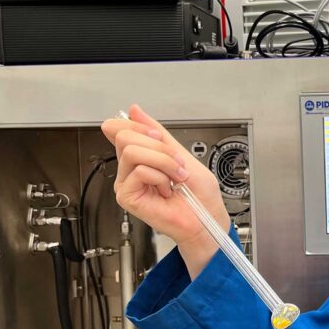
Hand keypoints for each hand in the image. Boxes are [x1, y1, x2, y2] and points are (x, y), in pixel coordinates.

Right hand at [101, 104, 230, 275]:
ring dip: (163, 161)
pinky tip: (166, 190)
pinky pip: (139, 171)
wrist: (206, 218)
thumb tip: (135, 111)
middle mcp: (130, 169)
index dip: (140, 126)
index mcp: (141, 156)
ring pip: (132, 151)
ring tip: (175, 178)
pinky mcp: (127, 196)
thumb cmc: (199, 194)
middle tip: (176, 163)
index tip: (159, 136)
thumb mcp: (181, 153)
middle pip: (125, 136)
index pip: (121, 128)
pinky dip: (160, 177)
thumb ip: (158, 132)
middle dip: (159, 146)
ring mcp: (127, 182)